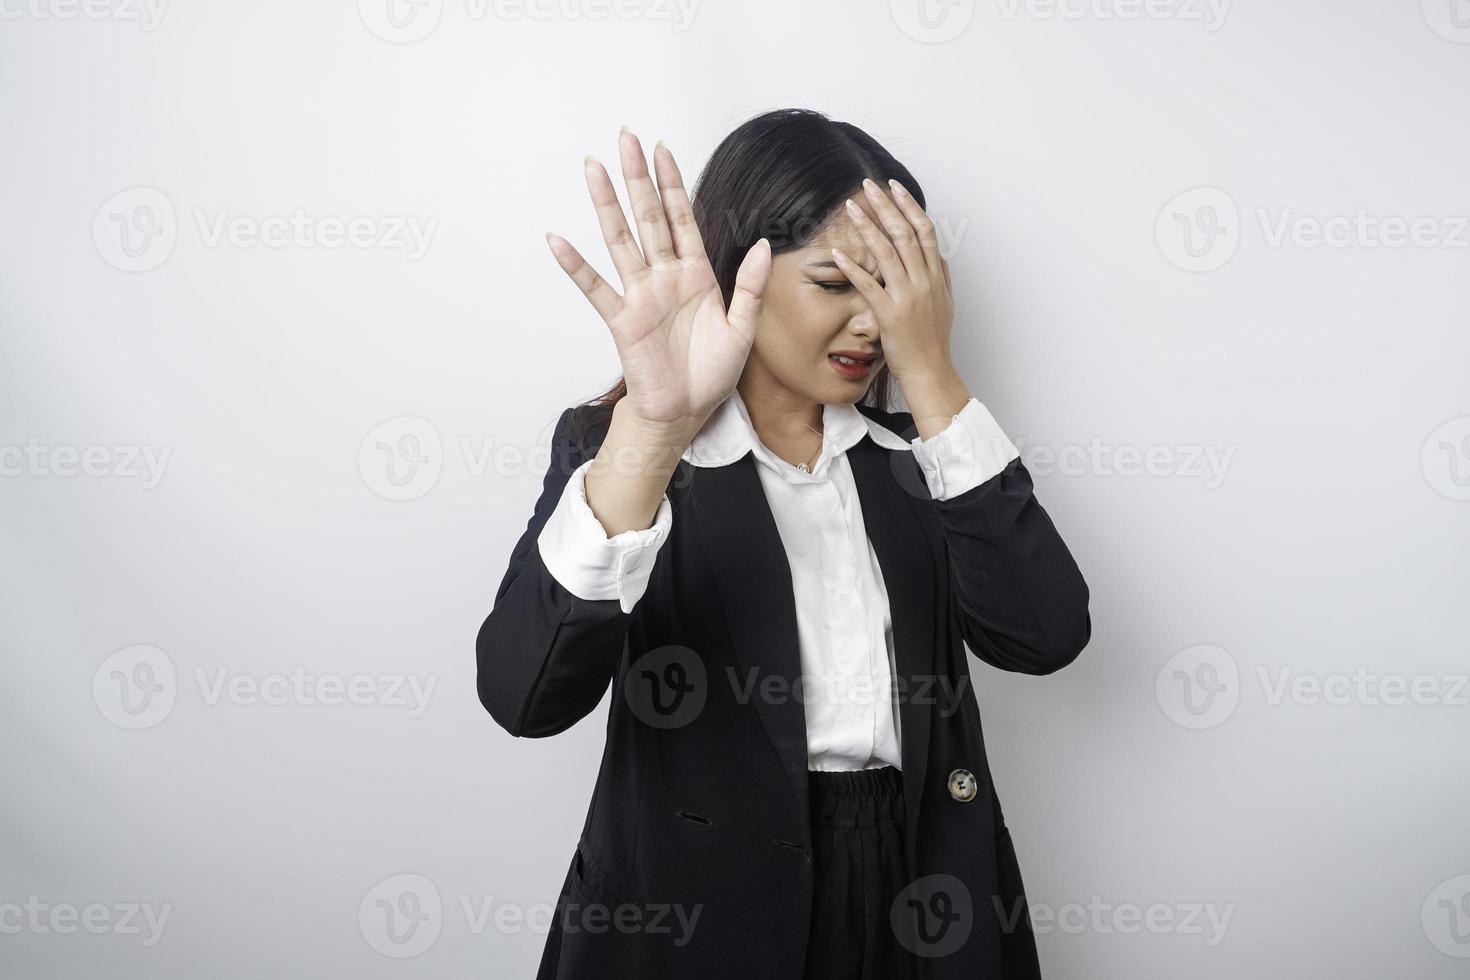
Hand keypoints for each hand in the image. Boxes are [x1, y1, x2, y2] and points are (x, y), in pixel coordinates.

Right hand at [545, 128, 771, 432]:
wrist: (686, 410)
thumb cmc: (713, 371)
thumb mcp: (743, 328)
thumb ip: (750, 286)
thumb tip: (763, 245)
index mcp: (695, 274)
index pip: (681, 218)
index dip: (672, 184)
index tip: (662, 149)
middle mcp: (664, 277)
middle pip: (648, 216)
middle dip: (638, 177)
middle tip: (626, 137)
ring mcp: (640, 295)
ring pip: (621, 240)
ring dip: (606, 204)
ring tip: (592, 167)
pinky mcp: (623, 320)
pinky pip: (595, 289)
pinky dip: (576, 265)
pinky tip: (558, 239)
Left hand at [830, 177, 955, 384]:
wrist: (931, 373)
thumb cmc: (934, 343)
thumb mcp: (945, 305)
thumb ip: (942, 278)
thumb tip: (941, 256)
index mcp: (937, 276)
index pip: (925, 230)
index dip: (909, 205)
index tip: (894, 187)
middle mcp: (924, 281)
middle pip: (905, 233)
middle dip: (886, 206)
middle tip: (868, 185)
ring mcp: (908, 297)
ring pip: (887, 252)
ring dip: (867, 226)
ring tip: (850, 207)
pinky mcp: (890, 315)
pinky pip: (868, 285)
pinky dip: (852, 267)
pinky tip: (836, 252)